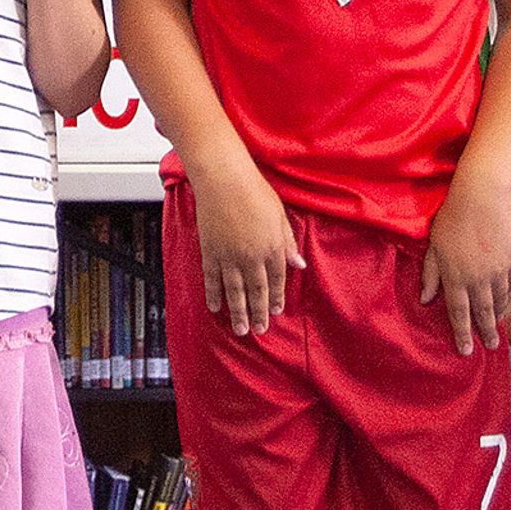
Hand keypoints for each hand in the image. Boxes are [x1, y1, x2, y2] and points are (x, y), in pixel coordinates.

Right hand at [194, 160, 304, 337]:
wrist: (224, 179)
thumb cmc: (254, 191)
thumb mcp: (280, 216)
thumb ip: (288, 243)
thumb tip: (299, 265)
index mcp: (273, 247)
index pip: (277, 280)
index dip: (277, 298)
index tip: (276, 311)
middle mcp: (252, 257)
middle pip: (257, 291)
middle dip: (259, 313)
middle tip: (259, 330)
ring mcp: (230, 256)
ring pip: (235, 292)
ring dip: (239, 312)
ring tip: (240, 329)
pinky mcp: (211, 251)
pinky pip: (212, 279)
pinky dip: (214, 295)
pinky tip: (216, 307)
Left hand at [419, 187, 510, 353]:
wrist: (481, 199)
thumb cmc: (452, 220)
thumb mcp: (433, 249)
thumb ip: (431, 276)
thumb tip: (426, 299)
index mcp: (456, 278)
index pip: (459, 314)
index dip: (462, 334)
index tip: (466, 350)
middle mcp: (478, 279)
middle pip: (483, 313)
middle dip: (487, 332)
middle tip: (491, 346)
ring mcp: (498, 271)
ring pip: (500, 301)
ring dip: (499, 316)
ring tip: (498, 327)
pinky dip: (510, 296)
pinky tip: (507, 301)